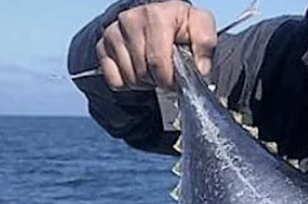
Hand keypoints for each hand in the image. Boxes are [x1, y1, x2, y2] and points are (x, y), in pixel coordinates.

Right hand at [97, 1, 216, 90]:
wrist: (157, 20)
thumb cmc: (180, 26)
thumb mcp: (199, 28)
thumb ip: (205, 44)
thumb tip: (200, 69)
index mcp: (156, 14)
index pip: (158, 62)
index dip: (170, 78)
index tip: (177, 78)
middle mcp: (130, 20)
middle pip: (144, 72)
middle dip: (158, 80)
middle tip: (165, 73)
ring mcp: (113, 32)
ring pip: (130, 78)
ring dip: (144, 82)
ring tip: (153, 70)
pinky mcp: (102, 45)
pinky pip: (115, 81)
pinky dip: (127, 83)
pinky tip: (138, 70)